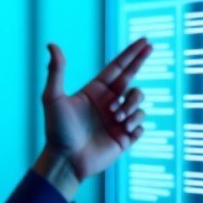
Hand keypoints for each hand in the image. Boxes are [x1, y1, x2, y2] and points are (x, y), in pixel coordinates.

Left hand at [40, 37, 152, 181]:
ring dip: (131, 105)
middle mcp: (109, 102)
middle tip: (151, 47)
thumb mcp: (53, 98)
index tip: (144, 41)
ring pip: (138, 101)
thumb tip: (51, 44)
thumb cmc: (57, 130)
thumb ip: (56, 71)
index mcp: (96, 91)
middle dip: (141, 61)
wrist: (66, 161)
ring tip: (117, 118)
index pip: (117, 67)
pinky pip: (141, 125)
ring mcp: (118, 120)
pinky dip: (135, 124)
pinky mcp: (125, 137)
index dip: (131, 54)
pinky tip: (123, 130)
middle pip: (131, 77)